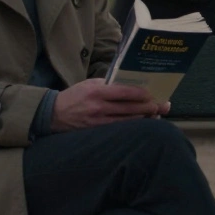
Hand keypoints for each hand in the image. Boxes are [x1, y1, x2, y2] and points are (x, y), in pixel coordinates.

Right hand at [50, 79, 169, 132]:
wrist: (54, 114)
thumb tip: (131, 82)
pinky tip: (141, 125)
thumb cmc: (75, 95)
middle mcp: (99, 107)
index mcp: (97, 91)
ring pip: (127, 122)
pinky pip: (119, 130)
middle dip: (148, 108)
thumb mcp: (90, 84)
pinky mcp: (97, 132)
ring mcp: (98, 122)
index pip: (125, 92)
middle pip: (130, 109)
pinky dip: (132, 127)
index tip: (152, 94)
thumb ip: (109, 83)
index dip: (141, 94)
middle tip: (161, 105)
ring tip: (155, 115)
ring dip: (143, 119)